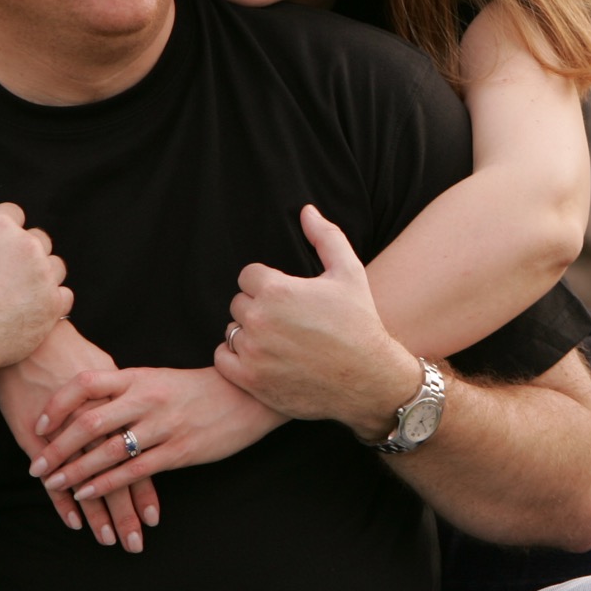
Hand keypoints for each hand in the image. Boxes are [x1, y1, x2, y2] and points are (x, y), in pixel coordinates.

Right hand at [0, 186, 69, 381]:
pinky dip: (50, 303)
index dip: (1, 231)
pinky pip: (63, 295)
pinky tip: (28, 310)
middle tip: (1, 278)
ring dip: (41, 277)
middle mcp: (28, 247)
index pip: (13, 214)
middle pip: (38, 239)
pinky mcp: (53, 304)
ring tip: (15, 295)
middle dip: (24, 254)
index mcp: (1, 228)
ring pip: (54, 267)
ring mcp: (44, 275)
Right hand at [0, 324, 158, 552]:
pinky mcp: (38, 438)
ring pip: (88, 482)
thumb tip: (136, 413)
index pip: (136, 458)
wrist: (30, 338)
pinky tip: (76, 523)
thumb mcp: (104, 371)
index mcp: (117, 410)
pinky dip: (65, 501)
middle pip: (116, 476)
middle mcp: (97, 425)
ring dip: (99, 514)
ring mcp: (67, 434)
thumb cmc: (70, 352)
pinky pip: (55, 476)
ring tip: (109, 541)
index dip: (145, 490)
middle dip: (125, 513)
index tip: (153, 519)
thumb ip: (122, 398)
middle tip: (135, 545)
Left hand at [31, 366, 285, 504]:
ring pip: (108, 451)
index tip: (38, 425)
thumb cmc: (197, 388)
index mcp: (138, 377)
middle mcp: (146, 398)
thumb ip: (124, 389)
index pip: (86, 384)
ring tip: (53, 484)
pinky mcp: (179, 450)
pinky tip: (86, 493)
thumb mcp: (157, 379)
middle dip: (57, 448)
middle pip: (89, 422)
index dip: (57, 405)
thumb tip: (85, 402)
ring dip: (75, 471)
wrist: (246, 395)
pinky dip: (105, 484)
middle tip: (36, 466)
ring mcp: (163, 425)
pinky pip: (134, 470)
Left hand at [213, 204, 419, 439]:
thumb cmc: (359, 322)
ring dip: (249, 334)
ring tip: (279, 341)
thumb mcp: (349, 273)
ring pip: (232, 330)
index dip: (268, 285)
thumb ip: (326, 237)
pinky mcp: (250, 380)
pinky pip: (223, 359)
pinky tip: (264, 358)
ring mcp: (253, 352)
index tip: (288, 298)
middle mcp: (260, 320)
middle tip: (287, 321)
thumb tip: (307, 211)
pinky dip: (237, 359)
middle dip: (259, 308)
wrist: (368, 378)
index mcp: (277, 290)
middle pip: (239, 302)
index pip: (248, 276)